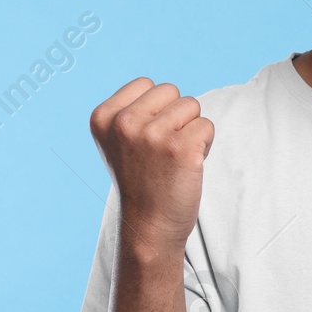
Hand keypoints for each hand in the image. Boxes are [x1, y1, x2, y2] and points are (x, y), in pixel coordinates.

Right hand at [89, 77, 214, 254]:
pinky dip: (205, 145)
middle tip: (163, 151)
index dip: (155, 109)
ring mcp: (152, 135)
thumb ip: (132, 110)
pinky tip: (187, 166)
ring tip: (174, 158)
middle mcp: (124, 123)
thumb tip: (164, 90)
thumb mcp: (118, 140)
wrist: (149, 226)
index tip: (146, 140)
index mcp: (104, 117)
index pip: (146, 84)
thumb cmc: (140, 180)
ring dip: (191, 130)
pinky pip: (206, 126)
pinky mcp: (180, 148)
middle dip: (175, 116)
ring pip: (192, 106)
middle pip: (171, 91)